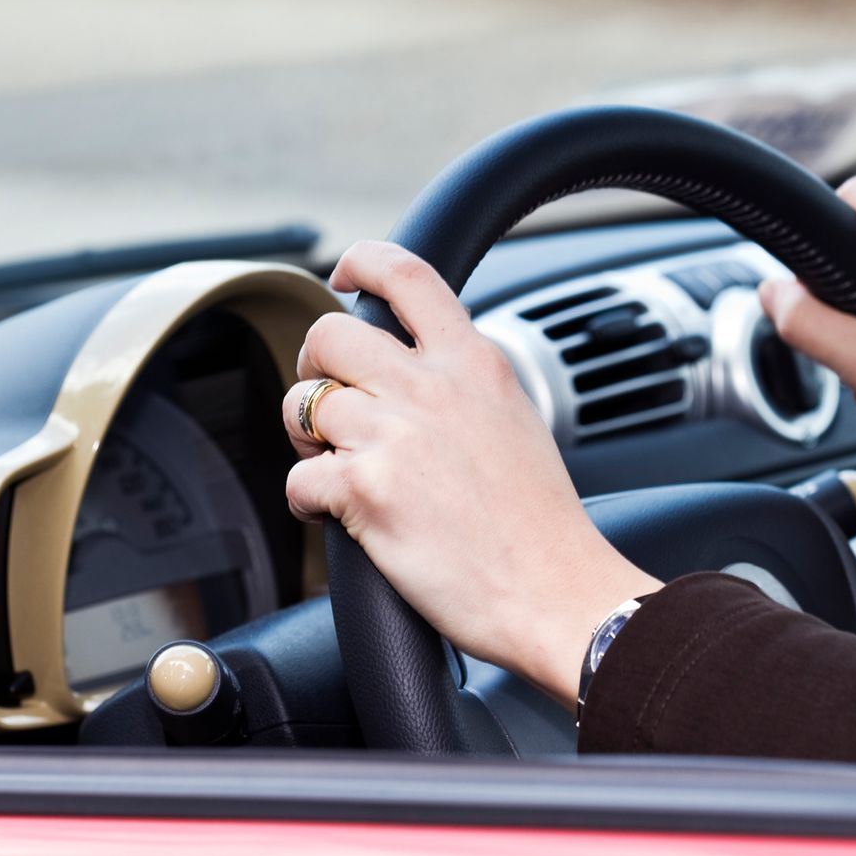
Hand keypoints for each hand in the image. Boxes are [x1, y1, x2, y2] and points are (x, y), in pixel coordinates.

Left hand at [281, 241, 659, 703]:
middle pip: (329, 333)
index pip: (407, 274)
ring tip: (334, 467)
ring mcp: (395, 434)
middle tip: (326, 402)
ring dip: (306, 437)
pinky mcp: (366, 488)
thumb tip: (412, 374)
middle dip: (312, 365)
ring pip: (303, 403)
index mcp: (474, 362)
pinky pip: (298, 477)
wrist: (556, 593)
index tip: (344, 276)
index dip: (362, 262)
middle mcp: (432, 387)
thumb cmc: (540, 526)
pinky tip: (338, 515)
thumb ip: (464, 385)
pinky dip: (307, 500)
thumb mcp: (515, 420)